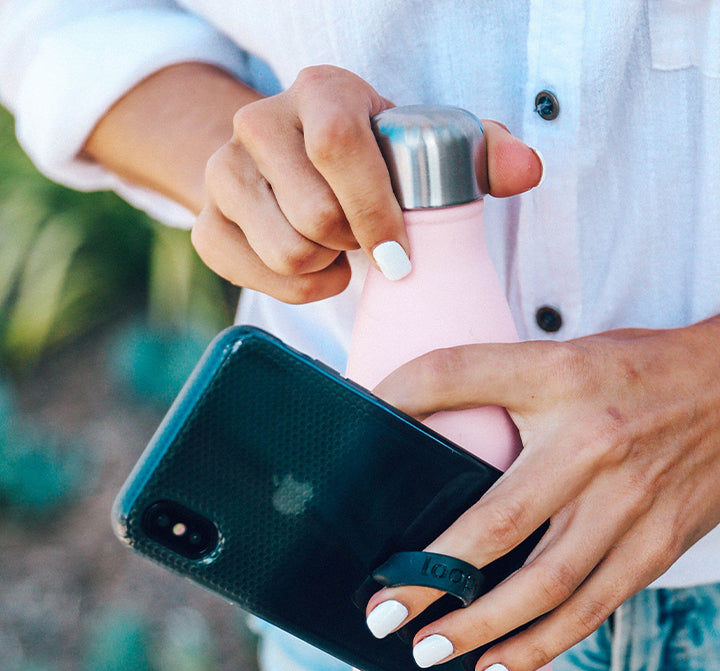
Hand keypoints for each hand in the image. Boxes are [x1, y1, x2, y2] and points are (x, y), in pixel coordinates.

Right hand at [191, 64, 542, 302]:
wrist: (291, 163)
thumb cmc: (373, 160)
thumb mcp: (423, 146)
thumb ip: (480, 153)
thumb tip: (526, 169)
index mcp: (320, 90)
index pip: (337, 147)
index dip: (374, 211)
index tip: (399, 256)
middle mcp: (259, 122)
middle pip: (314, 216)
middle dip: (353, 245)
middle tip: (365, 240)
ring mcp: (223, 172)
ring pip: (287, 254)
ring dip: (328, 267)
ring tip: (339, 246)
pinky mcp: (206, 224)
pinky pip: (257, 278)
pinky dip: (296, 287)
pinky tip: (313, 264)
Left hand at [367, 320, 719, 670]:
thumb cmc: (638, 373)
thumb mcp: (562, 359)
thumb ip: (489, 380)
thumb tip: (402, 414)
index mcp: (558, 379)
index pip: (454, 373)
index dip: (398, 395)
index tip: (356, 439)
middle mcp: (591, 445)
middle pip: (496, 522)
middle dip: (431, 578)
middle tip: (380, 613)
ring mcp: (628, 502)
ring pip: (545, 585)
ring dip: (480, 628)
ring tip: (426, 653)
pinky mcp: (656, 543)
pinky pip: (591, 607)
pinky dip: (540, 644)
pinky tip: (496, 667)